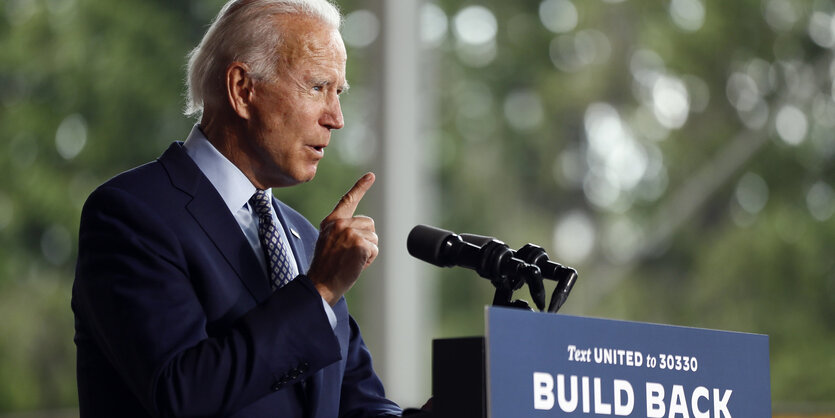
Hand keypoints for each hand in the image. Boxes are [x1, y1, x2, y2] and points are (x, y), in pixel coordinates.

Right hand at [307, 173, 377, 305]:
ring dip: (367, 251)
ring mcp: (349, 232)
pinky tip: (355, 265)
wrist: (320, 284)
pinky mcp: (359, 243)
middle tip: (349, 255)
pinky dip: (369, 260)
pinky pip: (374, 249)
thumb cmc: (327, 267)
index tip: (371, 175)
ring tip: (350, 260)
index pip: (348, 200)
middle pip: (369, 224)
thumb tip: (364, 229)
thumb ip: (342, 231)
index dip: (361, 187)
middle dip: (365, 240)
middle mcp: (340, 224)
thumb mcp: (330, 242)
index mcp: (331, 222)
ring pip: (374, 237)